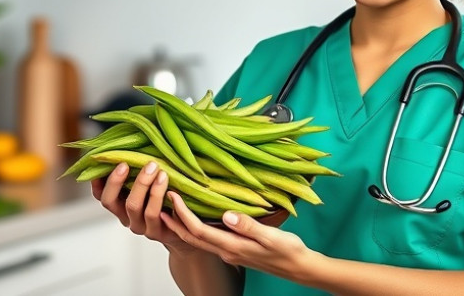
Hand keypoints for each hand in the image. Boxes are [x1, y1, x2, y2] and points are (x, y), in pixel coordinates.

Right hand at [91, 162, 195, 256]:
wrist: (190, 230)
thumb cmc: (170, 200)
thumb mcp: (153, 186)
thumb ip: (141, 172)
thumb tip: (134, 145)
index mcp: (121, 207)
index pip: (101, 196)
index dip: (99, 181)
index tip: (106, 163)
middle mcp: (128, 218)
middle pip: (111, 201)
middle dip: (117, 180)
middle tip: (129, 162)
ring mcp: (142, 227)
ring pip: (134, 207)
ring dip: (144, 186)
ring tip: (159, 171)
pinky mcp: (159, 233)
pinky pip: (156, 215)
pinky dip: (160, 198)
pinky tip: (170, 186)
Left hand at [160, 191, 320, 281]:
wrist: (300, 268)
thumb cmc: (288, 251)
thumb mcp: (271, 237)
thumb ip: (249, 226)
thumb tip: (227, 215)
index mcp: (232, 246)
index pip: (199, 230)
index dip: (183, 214)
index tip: (174, 196)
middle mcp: (227, 251)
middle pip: (192, 238)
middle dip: (175, 221)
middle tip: (163, 200)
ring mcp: (230, 252)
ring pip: (198, 240)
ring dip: (183, 225)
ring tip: (173, 208)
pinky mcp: (236, 249)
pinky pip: (209, 239)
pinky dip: (197, 228)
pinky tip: (199, 218)